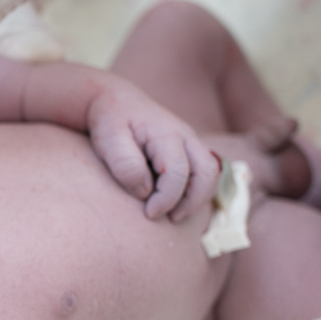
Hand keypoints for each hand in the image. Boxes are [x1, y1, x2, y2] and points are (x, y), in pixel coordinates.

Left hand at [86, 82, 219, 220]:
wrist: (115, 100)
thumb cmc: (109, 122)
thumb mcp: (108, 140)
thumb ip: (125, 164)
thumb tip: (145, 190)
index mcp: (166, 134)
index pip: (178, 172)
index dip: (166, 198)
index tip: (148, 213)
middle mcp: (186, 136)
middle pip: (208, 173)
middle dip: (192, 202)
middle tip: (169, 219)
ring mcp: (190, 142)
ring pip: (212, 173)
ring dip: (199, 198)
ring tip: (174, 215)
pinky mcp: (188, 149)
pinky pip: (205, 172)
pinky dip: (197, 190)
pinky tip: (176, 203)